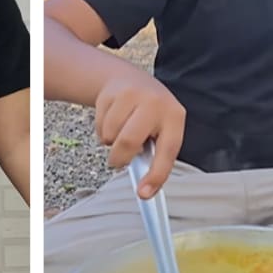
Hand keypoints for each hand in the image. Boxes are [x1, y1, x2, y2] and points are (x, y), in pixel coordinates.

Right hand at [95, 72, 185, 199]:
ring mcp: (131, 94)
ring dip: (110, 142)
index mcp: (174, 116)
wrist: (127, 79)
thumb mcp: (159, 128)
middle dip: (119, 158)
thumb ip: (154, 153)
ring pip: (110, 135)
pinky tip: (111, 119)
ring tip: (119, 132)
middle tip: (117, 161)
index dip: (155, 175)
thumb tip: (144, 188)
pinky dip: (101, 130)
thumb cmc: (148, 113)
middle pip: (128, 141)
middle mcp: (155, 103)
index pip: (167, 151)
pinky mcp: (110, 92)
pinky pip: (99, 124)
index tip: (143, 194)